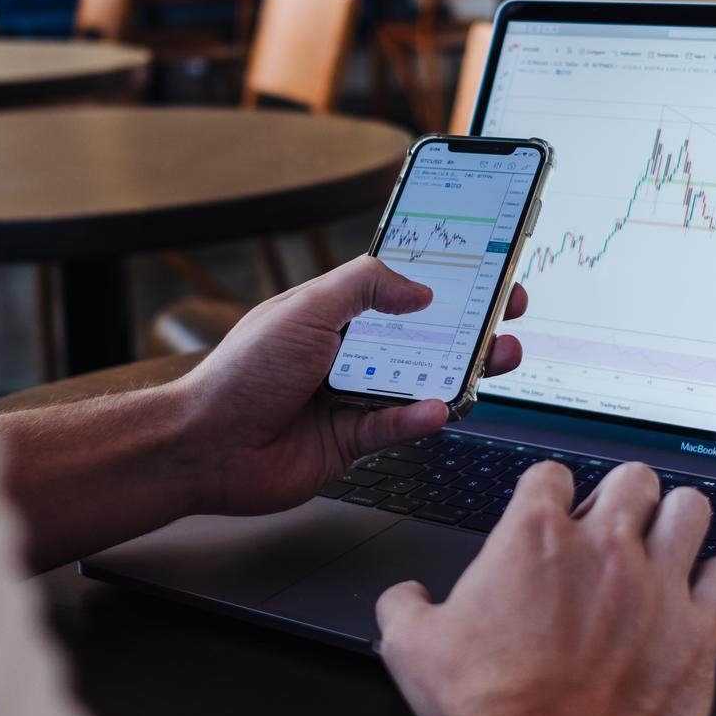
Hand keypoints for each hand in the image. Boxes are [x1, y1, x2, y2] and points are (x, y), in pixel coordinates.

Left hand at [177, 255, 526, 517]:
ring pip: (420, 382)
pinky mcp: (352, 441)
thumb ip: (364, 286)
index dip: (442, 279)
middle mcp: (347, 353)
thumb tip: (418, 289)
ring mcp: (351, 397)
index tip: (484, 270)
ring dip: (461, 371)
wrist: (206, 445)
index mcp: (334, 313)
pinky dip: (419, 419)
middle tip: (509, 314)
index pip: (399, 288)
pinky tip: (437, 408)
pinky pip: (397, 428)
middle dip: (469, 325)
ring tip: (497, 358)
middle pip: (422, 336)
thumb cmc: (242, 372)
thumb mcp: (305, 308)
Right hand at [376, 462, 715, 715]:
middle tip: (612, 522)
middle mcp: (602, 547)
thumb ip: (406, 606)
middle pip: (632, 478)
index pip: (552, 474)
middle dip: (622, 494)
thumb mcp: (413, 646)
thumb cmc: (485, 705)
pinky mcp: (698, 634)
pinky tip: (700, 593)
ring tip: (665, 540)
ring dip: (676, 521)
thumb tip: (406, 600)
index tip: (549, 511)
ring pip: (690, 510)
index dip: (549, 491)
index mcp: (534, 536)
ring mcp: (657, 586)